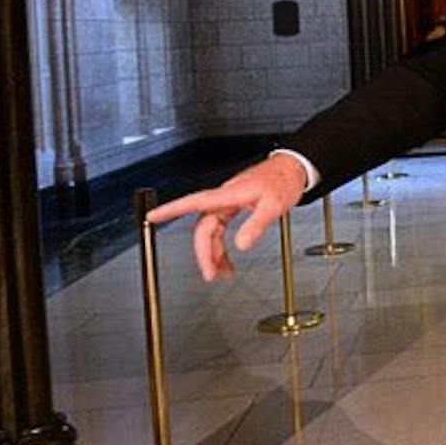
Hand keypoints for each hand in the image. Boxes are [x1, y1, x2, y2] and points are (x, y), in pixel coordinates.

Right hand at [146, 155, 307, 281]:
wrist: (293, 169)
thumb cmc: (283, 180)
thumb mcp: (274, 205)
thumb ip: (256, 224)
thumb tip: (242, 245)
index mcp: (229, 194)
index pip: (193, 202)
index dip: (171, 209)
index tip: (152, 216)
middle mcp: (224, 198)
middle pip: (203, 228)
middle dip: (203, 253)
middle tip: (211, 275)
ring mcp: (227, 203)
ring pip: (211, 232)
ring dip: (213, 254)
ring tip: (223, 274)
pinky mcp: (233, 207)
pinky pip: (220, 230)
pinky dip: (222, 247)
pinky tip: (228, 260)